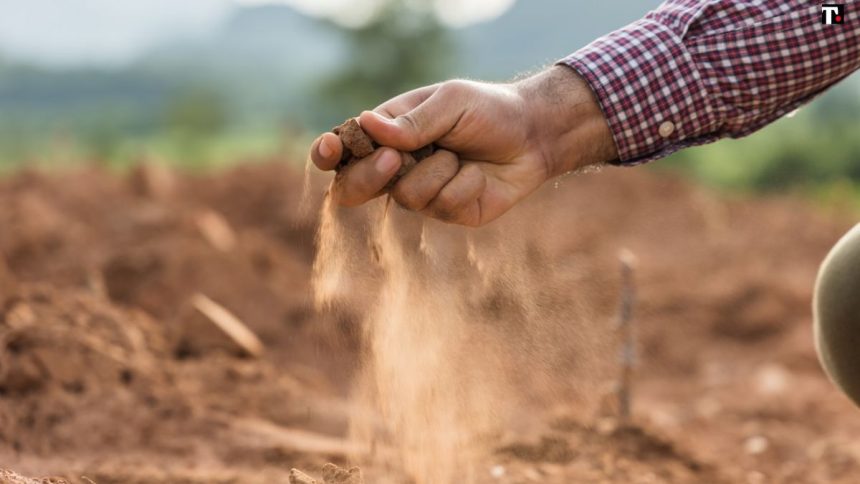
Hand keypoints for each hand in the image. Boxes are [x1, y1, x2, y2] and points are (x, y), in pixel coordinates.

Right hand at [310, 66, 616, 225]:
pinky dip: (464, 185)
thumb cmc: (489, 110)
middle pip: (354, 187)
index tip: (328, 150)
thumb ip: (413, 121)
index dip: (329, 153)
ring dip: (438, 172)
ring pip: (405, 197)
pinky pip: (442, 206)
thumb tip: (367, 125)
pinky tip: (478, 175)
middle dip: (370, 176)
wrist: (535, 136)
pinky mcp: (447, 213)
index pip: (345, 149)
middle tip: (395, 160)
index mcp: (389, 133)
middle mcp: (398, 167)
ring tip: (461, 156)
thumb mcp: (451, 102)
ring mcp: (421, 193)